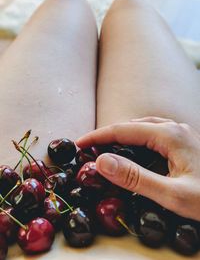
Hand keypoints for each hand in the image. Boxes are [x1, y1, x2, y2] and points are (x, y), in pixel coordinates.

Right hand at [76, 117, 199, 220]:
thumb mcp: (172, 194)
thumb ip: (136, 178)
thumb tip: (102, 162)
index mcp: (169, 135)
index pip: (123, 130)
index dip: (98, 137)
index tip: (79, 144)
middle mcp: (173, 129)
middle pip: (131, 126)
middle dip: (107, 136)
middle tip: (89, 150)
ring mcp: (179, 134)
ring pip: (141, 128)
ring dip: (120, 137)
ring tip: (105, 148)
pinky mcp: (182, 142)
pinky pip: (151, 134)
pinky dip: (135, 140)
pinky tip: (132, 149)